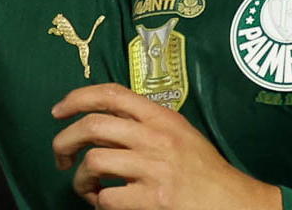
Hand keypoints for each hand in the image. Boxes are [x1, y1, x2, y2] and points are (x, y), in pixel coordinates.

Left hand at [51, 84, 280, 209]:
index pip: (112, 94)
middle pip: (93, 125)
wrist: (232, 201)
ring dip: (80, 180)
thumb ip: (147, 126)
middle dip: (64, 141)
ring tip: (87, 188)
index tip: (58, 110)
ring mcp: (154, 168)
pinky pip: (107, 198)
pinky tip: (107, 204)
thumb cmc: (203, 170)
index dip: (77, 98)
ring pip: (94, 162)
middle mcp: (156, 137)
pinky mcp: (153, 198)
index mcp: (162, 118)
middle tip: (61, 156)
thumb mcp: (180, 134)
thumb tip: (104, 127)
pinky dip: (99, 204)